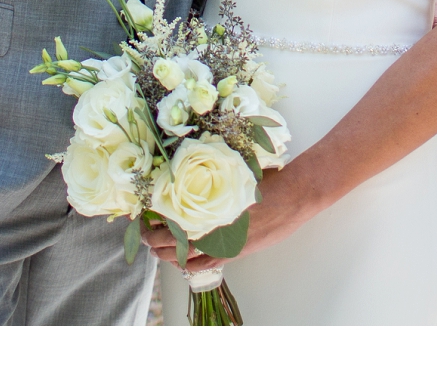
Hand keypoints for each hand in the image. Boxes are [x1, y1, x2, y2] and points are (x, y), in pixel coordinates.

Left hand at [143, 167, 318, 270]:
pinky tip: (182, 261)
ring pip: (185, 256)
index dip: (151, 220)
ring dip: (167, 254)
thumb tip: (183, 173)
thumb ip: (208, 177)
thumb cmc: (265, 179)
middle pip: (171, 239)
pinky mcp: (235, 252)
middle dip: (153, 238)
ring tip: (156, 249)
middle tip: (143, 233)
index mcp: (208, 204)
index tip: (142, 215)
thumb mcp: (232, 171)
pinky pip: (205, 265)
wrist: (295, 195)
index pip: (169, 217)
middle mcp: (213, 227)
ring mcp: (224, 243)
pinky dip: (189, 265)